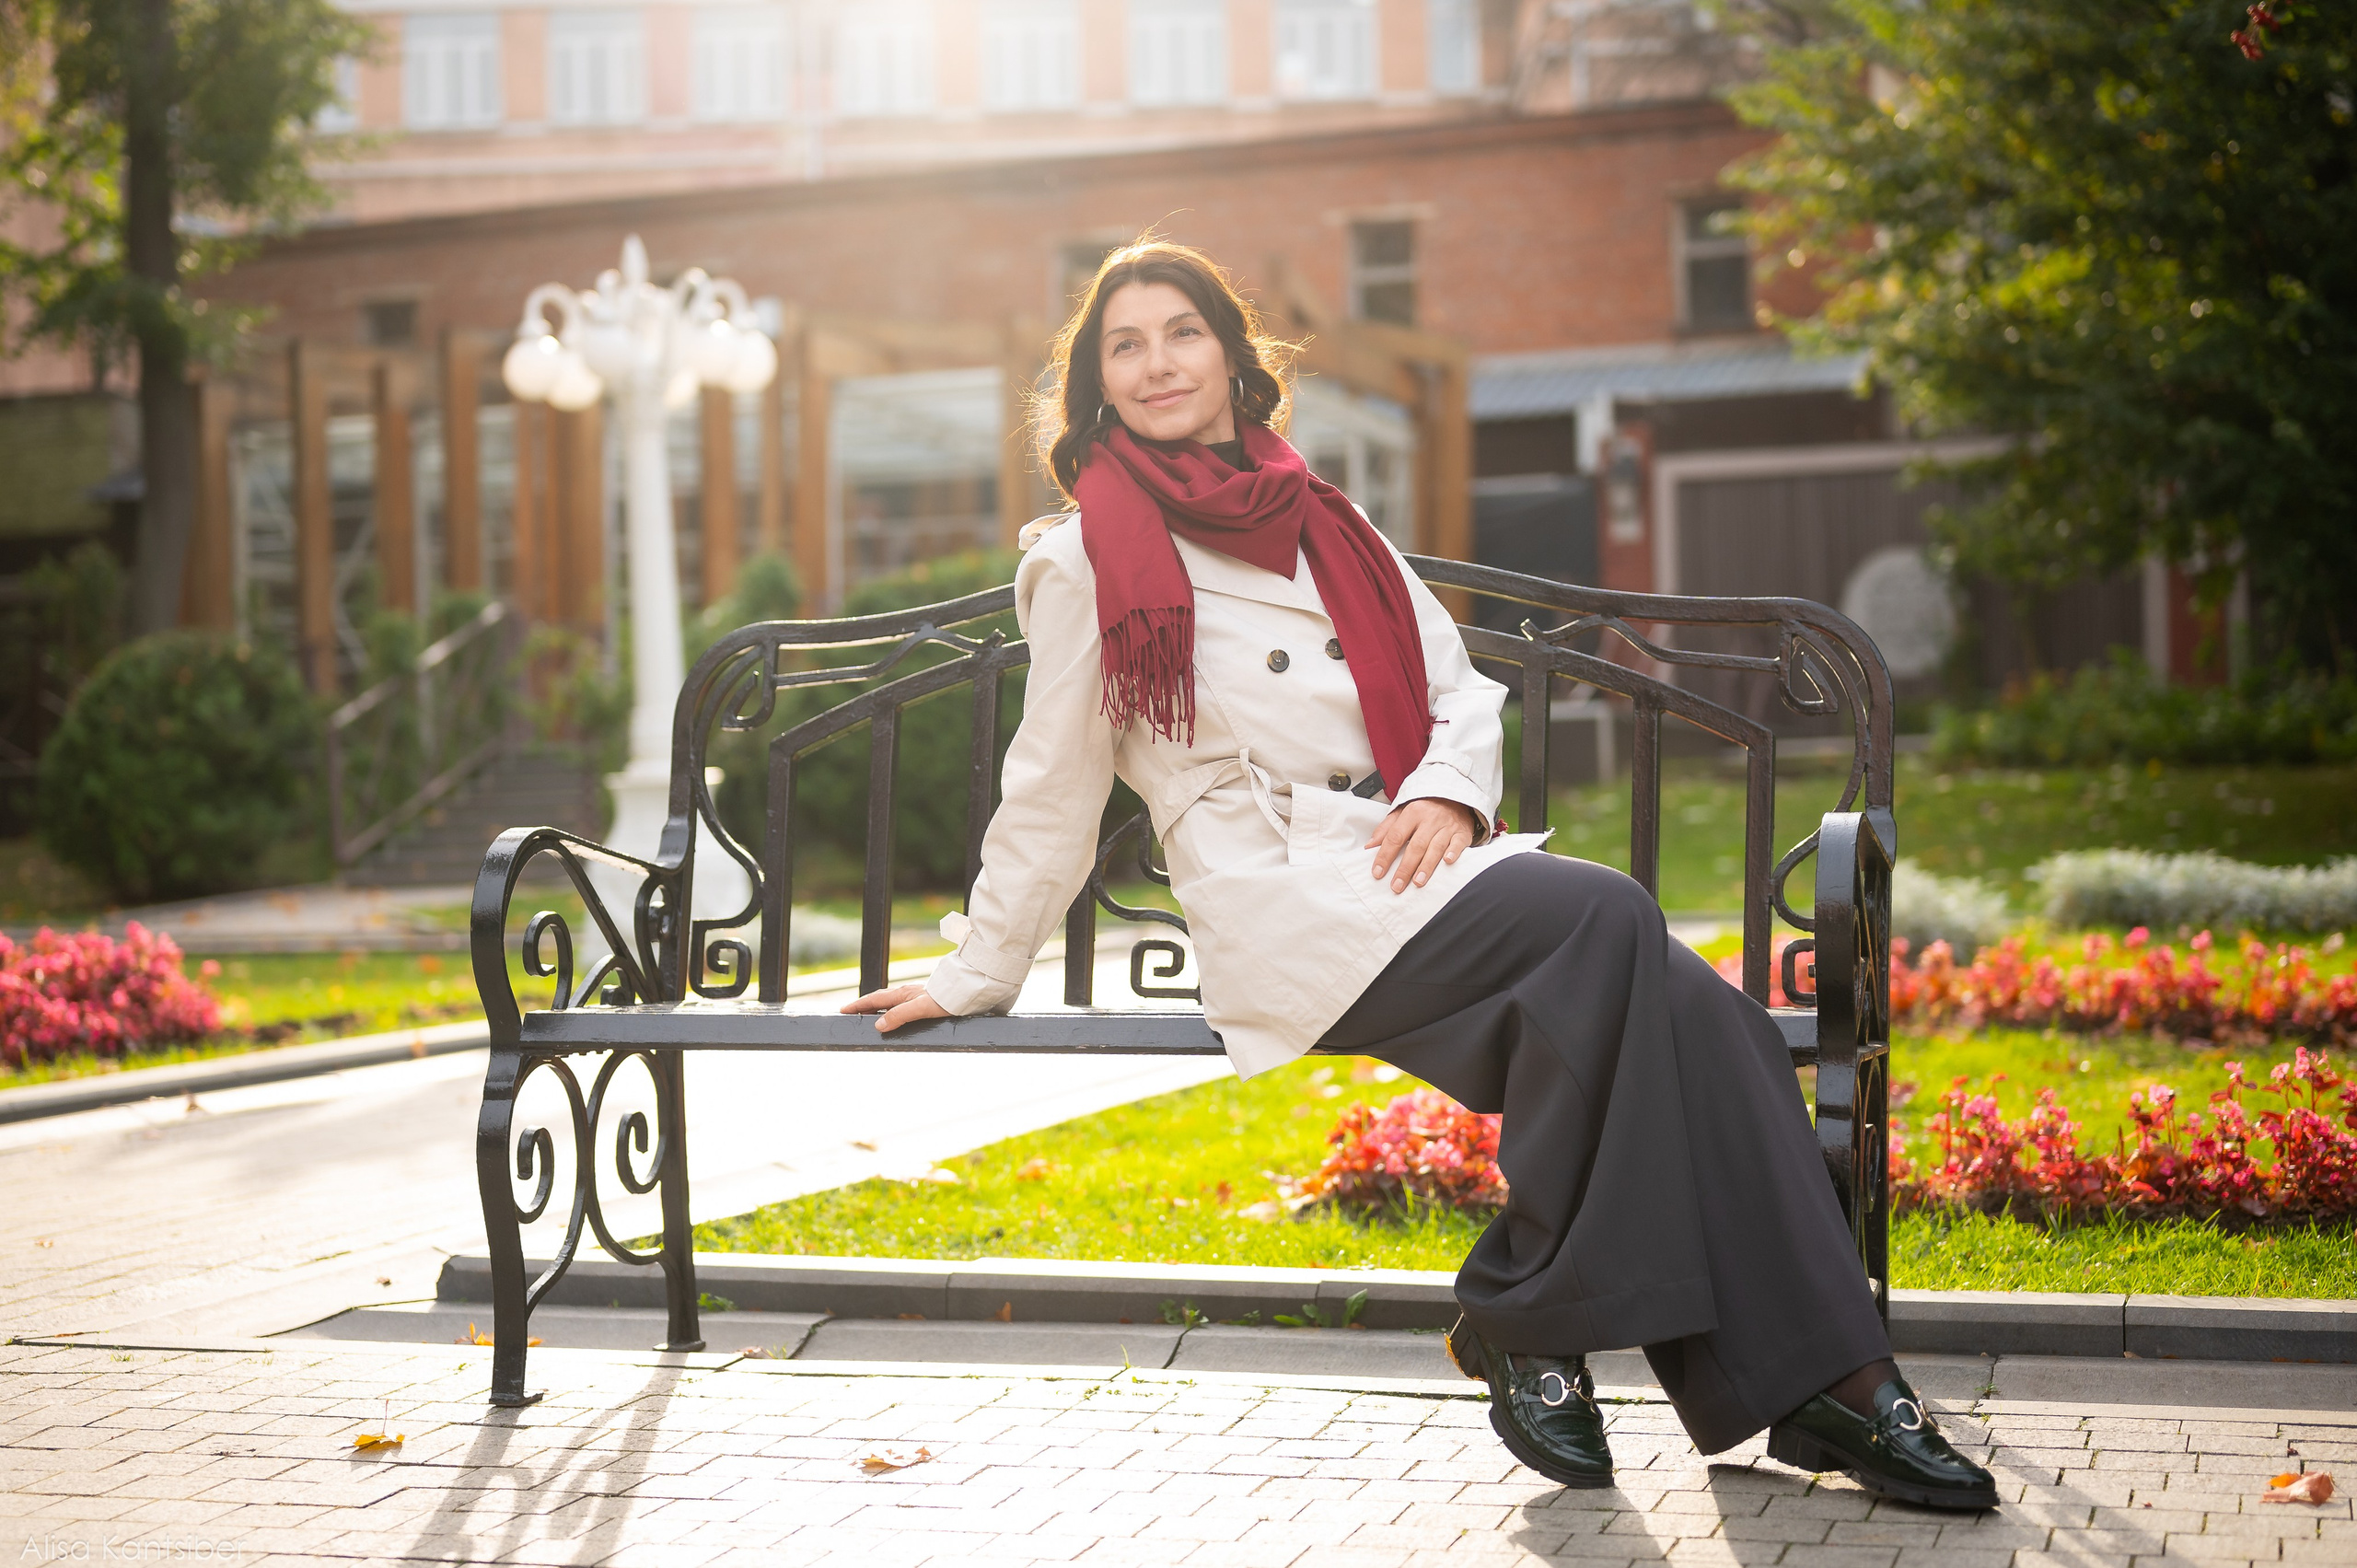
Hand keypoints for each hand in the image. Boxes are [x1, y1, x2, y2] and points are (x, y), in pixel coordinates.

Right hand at [840, 982, 949, 1032]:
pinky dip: (891, 1009)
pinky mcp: (924, 1001)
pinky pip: (900, 1005)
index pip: (874, 1000)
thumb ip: (899, 1015)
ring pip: (890, 1002)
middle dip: (864, 1006)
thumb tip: (879, 1025)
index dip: (858, 1005)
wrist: (968, 993)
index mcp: (903, 994)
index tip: (843, 1010)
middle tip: (851, 1012)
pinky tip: (896, 1015)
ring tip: (868, 1015)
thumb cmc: (946, 1000)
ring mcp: (916, 996)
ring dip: (877, 1007)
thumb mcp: (920, 1009)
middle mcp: (907, 993)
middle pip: (880, 999)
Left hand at [1366, 798, 1480, 894]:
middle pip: (1415, 846)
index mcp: (1412, 813)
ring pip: (1435, 847)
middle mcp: (1430, 819)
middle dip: (1405, 868)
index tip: (1378, 872)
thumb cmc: (1426, 809)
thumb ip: (1386, 829)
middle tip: (1397, 885)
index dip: (1385, 855)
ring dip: (1426, 866)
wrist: (1455, 798)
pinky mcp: (1462, 833)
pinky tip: (1447, 862)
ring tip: (1417, 882)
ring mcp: (1447, 826)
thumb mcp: (1403, 812)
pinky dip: (1453, 852)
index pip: (1395, 836)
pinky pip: (1458, 843)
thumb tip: (1370, 846)